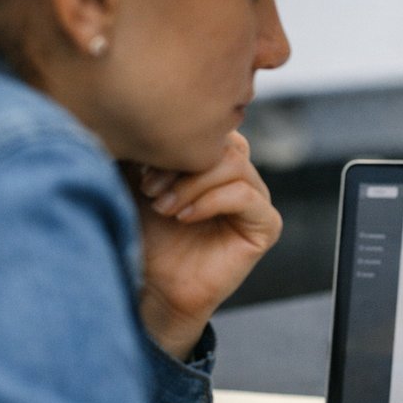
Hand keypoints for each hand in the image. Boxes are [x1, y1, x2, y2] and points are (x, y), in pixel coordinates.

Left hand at [125, 132, 281, 359]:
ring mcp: (257, 199)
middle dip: (182, 162)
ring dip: (193, 184)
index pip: (207, 128)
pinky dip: (211, 201)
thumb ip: (146, 147)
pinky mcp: (266, 225)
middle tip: (149, 188)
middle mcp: (240, 176)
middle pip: (223, 141)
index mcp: (215, 160)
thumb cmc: (144, 235)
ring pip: (234, 165)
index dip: (172, 142)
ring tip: (164, 206)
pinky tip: (184, 217)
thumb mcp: (137, 181)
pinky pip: (245, 195)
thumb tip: (140, 115)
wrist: (153, 287)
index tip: (138, 169)